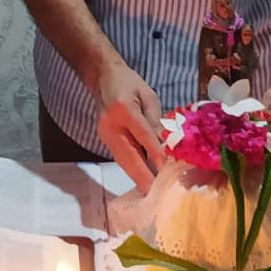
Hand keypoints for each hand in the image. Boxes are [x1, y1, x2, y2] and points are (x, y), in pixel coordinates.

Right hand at [94, 62, 164, 193]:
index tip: (167, 170)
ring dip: (138, 177)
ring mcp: (105, 134)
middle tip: (157, 193)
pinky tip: (144, 178)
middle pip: (129, 156)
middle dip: (143, 176)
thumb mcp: (148, 96)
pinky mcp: (105, 140)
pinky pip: (121, 158)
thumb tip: (166, 144)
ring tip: (152, 191)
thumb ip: (156, 120)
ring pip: (123, 161)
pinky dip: (133, 169)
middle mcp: (111, 125)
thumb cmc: (129, 83)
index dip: (155, 154)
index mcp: (124, 109)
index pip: (143, 136)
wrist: (103, 77)